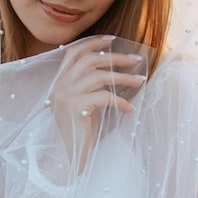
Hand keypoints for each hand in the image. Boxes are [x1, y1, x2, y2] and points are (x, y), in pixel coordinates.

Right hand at [47, 35, 145, 168]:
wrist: (65, 157)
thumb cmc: (77, 131)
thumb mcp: (80, 104)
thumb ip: (88, 87)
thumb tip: (114, 71)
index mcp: (58, 83)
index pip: (72, 53)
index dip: (92, 43)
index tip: (112, 40)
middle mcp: (59, 86)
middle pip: (90, 60)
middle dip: (116, 58)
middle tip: (137, 60)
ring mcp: (66, 96)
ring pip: (99, 76)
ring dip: (124, 78)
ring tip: (140, 82)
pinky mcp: (75, 108)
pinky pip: (104, 97)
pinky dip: (120, 101)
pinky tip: (129, 108)